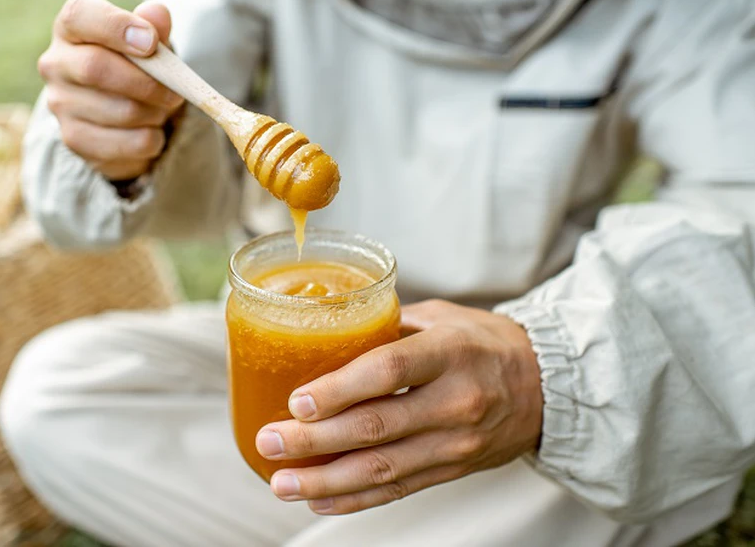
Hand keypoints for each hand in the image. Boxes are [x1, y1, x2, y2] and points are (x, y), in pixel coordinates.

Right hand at [38, 0, 184, 179]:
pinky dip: (152, 139)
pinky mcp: (75, 139)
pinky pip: (128, 143)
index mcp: (71, 27)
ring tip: (160, 109)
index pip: (80, 15)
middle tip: (175, 91)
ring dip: (155, 113)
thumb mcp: (151, 41)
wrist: (128, 115)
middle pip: (95, 67)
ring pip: (121, 111)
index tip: (151, 42)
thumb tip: (157, 14)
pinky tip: (149, 130)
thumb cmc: (138, 65)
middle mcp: (56, 63)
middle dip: (147, 82)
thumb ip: (155, 25)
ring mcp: (60, 104)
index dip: (117, 26)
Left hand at [256, 300, 542, 514]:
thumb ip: (386, 325)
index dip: (339, 389)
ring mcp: (455, 444)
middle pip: (375, 428)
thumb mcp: (441, 317)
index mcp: (450, 352)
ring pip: (382, 470)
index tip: (297, 400)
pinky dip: (354, 499)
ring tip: (281, 482)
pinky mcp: (452, 470)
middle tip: (270, 441)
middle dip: (315, 441)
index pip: (388, 372)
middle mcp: (455, 402)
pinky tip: (317, 499)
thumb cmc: (483, 342)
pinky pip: (397, 490)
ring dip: (325, 480)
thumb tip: (322, 328)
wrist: (547, 387)